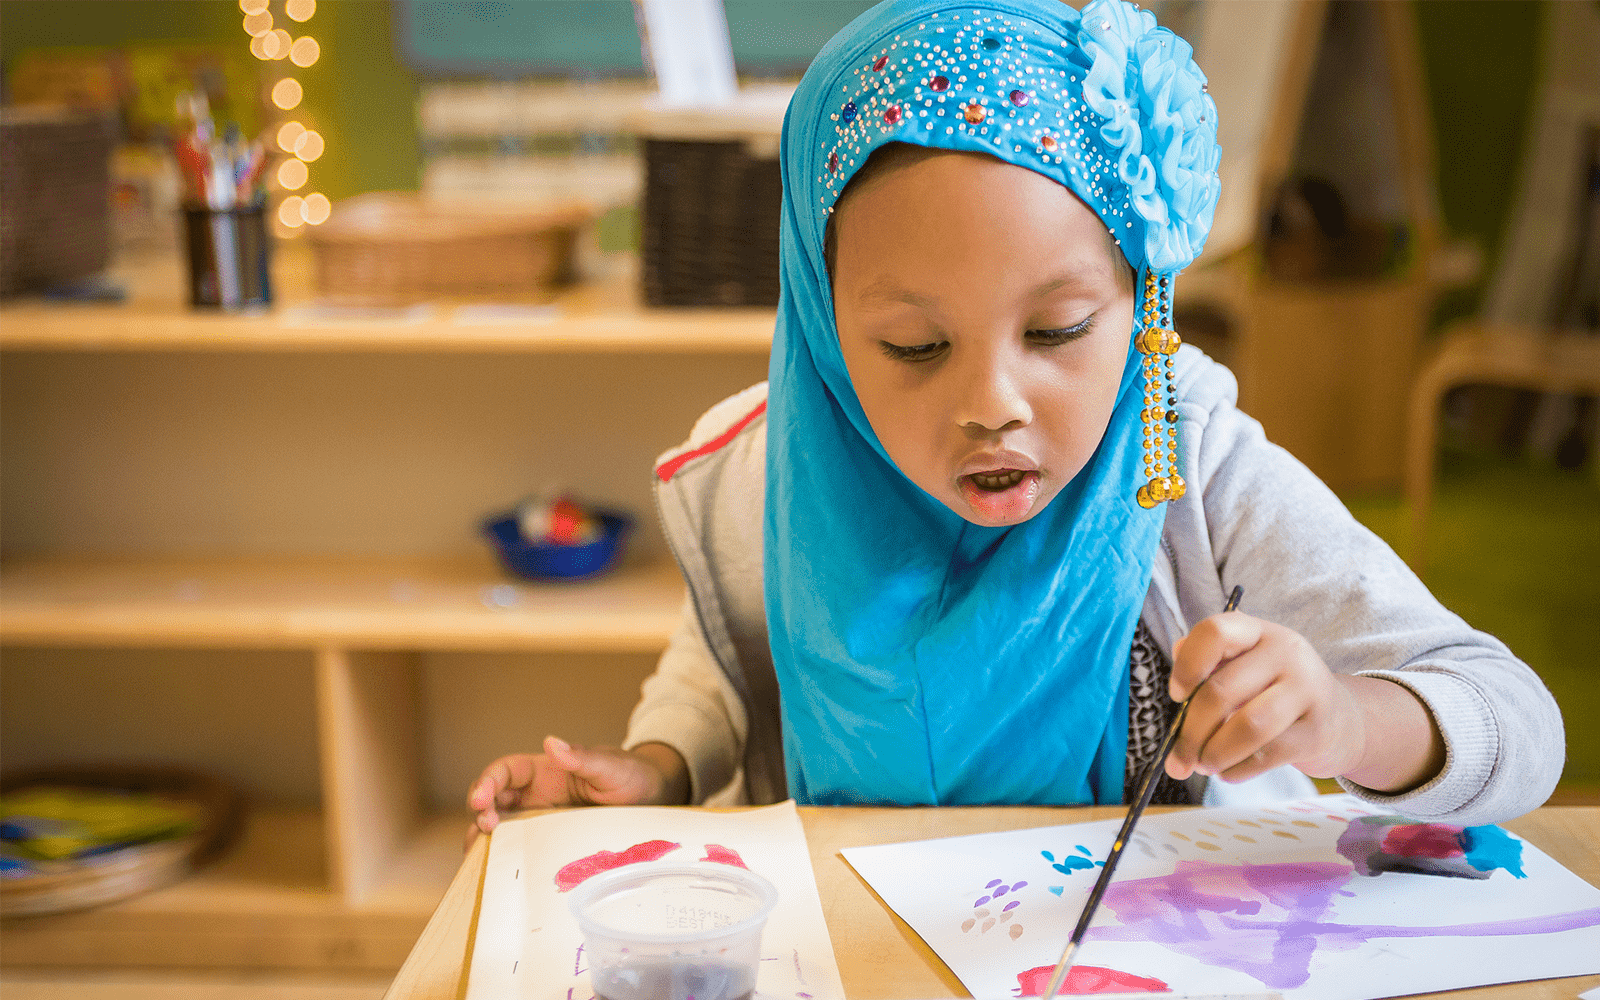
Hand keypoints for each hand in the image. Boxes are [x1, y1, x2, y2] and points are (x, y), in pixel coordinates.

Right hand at [463, 737, 687, 849]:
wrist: (653, 799)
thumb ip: (582, 757)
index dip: (488, 782)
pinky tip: (494, 866)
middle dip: (481, 810)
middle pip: (494, 799)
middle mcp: (536, 793)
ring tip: (479, 850)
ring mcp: (540, 818)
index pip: (505, 771)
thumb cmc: (631, 775)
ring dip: (485, 835)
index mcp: (545, 770)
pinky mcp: (549, 839)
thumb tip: (551, 743)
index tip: (481, 799)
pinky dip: (503, 853)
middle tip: (486, 827)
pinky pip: (520, 845)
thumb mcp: (610, 766)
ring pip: (501, 825)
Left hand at [1164, 611, 1365, 784]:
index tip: (1176, 695)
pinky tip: (1227, 772)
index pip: (1214, 632)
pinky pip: (1266, 755)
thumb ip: (1208, 665)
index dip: (1187, 666)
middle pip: (1221, 691)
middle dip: (1191, 732)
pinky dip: (1237, 769)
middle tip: (1180, 757)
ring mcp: (1307, 690)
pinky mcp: (1317, 732)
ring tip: (1203, 765)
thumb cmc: (1273, 691)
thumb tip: (1177, 677)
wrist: (1338, 718)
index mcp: (1258, 632)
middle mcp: (1286, 653)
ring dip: (1214, 754)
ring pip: (1246, 726)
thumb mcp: (1244, 666)